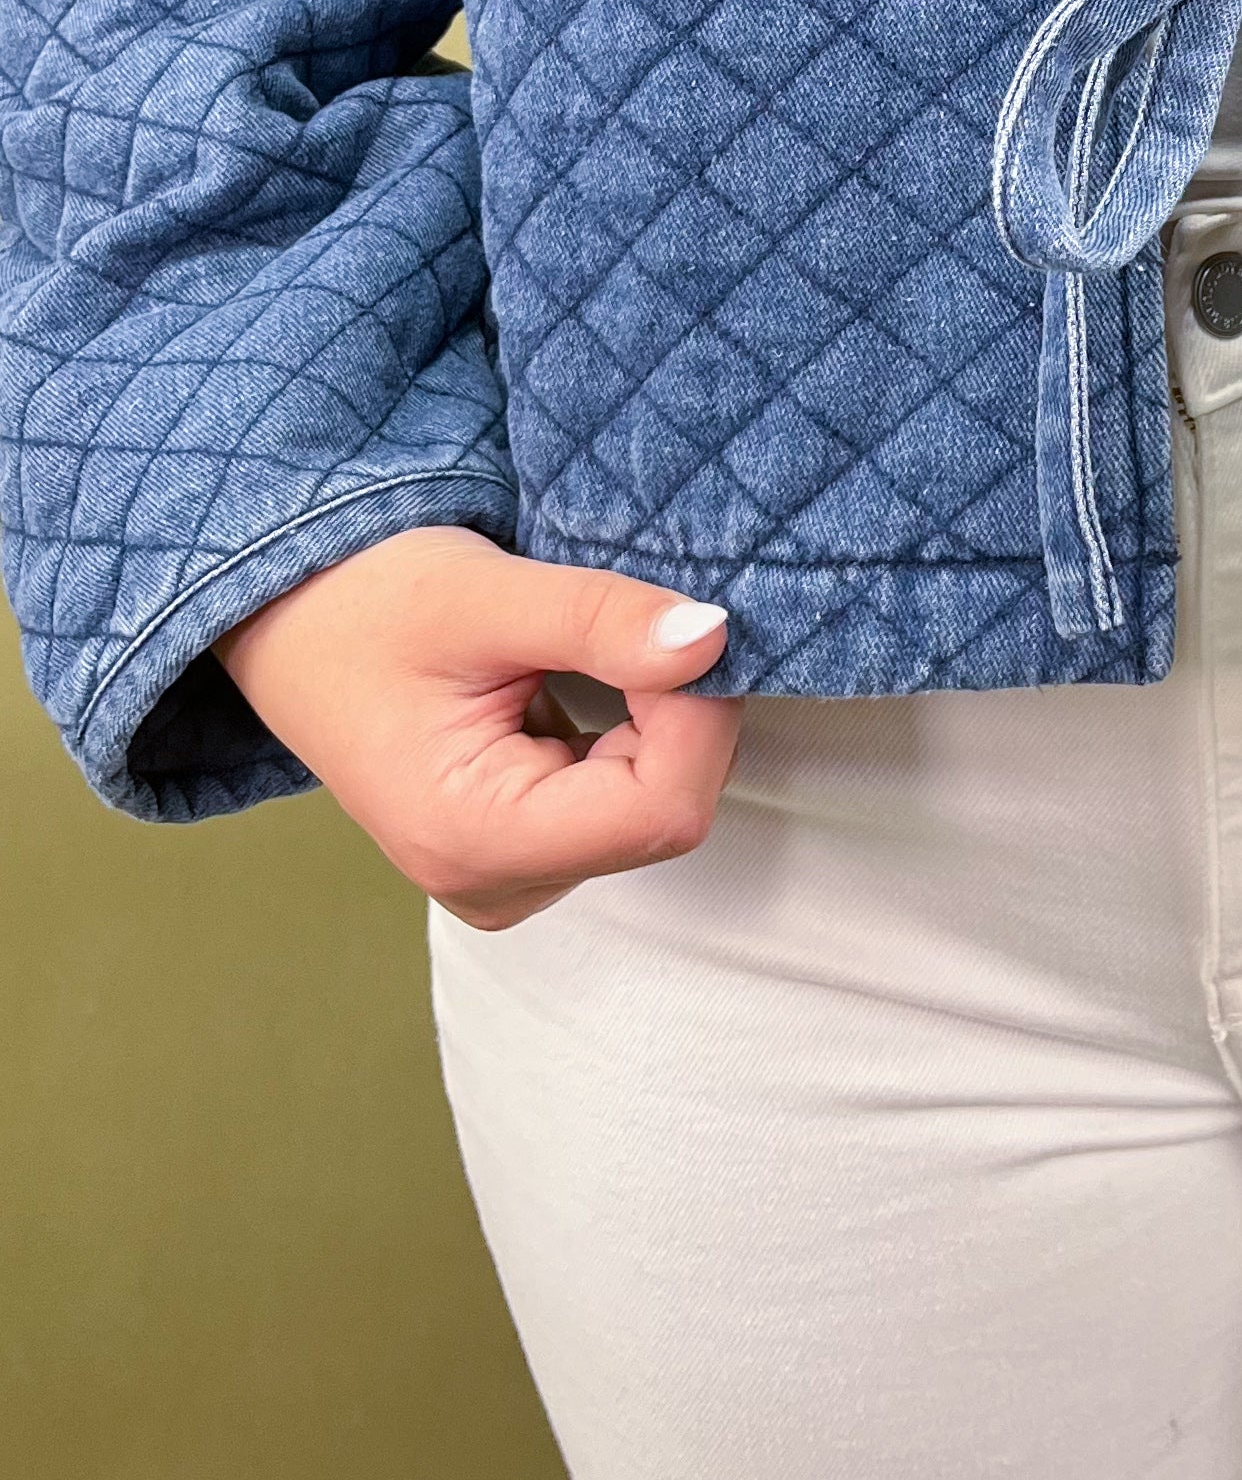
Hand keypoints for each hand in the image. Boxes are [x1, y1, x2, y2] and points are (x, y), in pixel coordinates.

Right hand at [215, 527, 743, 929]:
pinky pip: (624, 798)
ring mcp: (511, 876)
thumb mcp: (482, 595)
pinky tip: (575, 680)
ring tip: (589, 646)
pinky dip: (633, 731)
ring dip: (657, 717)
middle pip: (664, 810)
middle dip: (680, 711)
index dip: (698, 714)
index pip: (660, 808)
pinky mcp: (523, 849)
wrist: (291, 623)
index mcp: (474, 840)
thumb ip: (599, 620)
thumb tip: (712, 639)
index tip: (681, 626)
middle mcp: (495, 885)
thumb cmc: (365, 604)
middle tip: (634, 619)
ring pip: (654, 803)